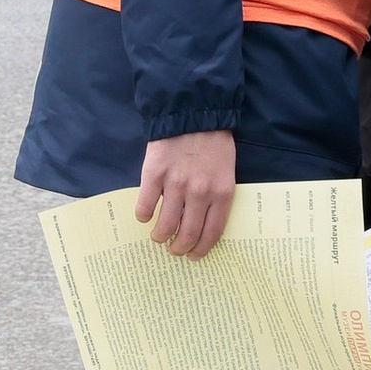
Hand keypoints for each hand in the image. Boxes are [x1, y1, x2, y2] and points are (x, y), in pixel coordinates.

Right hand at [137, 131, 237, 259]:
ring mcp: (176, 184)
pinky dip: (144, 216)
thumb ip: (217, 196)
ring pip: (164, 226)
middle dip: (179, 248)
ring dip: (160, 236)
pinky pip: (145, 207)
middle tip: (174, 250)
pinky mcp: (154, 174)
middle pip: (187, 234)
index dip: (201, 249)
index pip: (212, 232)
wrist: (193, 113)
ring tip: (159, 236)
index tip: (194, 256)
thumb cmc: (214, 143)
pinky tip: (146, 215)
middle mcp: (200, 192)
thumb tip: (204, 225)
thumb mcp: (226, 170)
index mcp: (222, 192)